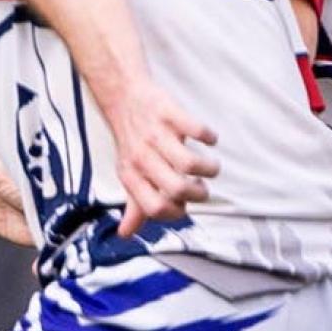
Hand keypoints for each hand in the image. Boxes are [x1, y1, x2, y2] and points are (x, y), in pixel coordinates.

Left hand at [100, 82, 218, 235]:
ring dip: (209, 168)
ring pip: (190, 162)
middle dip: (199, 193)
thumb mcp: (128, 173)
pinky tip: (209, 139)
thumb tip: (125, 234)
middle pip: (177, 188)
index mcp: (131, 175)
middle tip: (202, 188)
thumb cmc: (130, 141)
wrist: (121, 96)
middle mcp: (141, 157)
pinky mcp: (168, 112)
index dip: (176, 212)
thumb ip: (133, 204)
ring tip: (210, 167)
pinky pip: (197, 128)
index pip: (155, 208)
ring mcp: (155, 134)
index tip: (184, 205)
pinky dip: (209, 136)